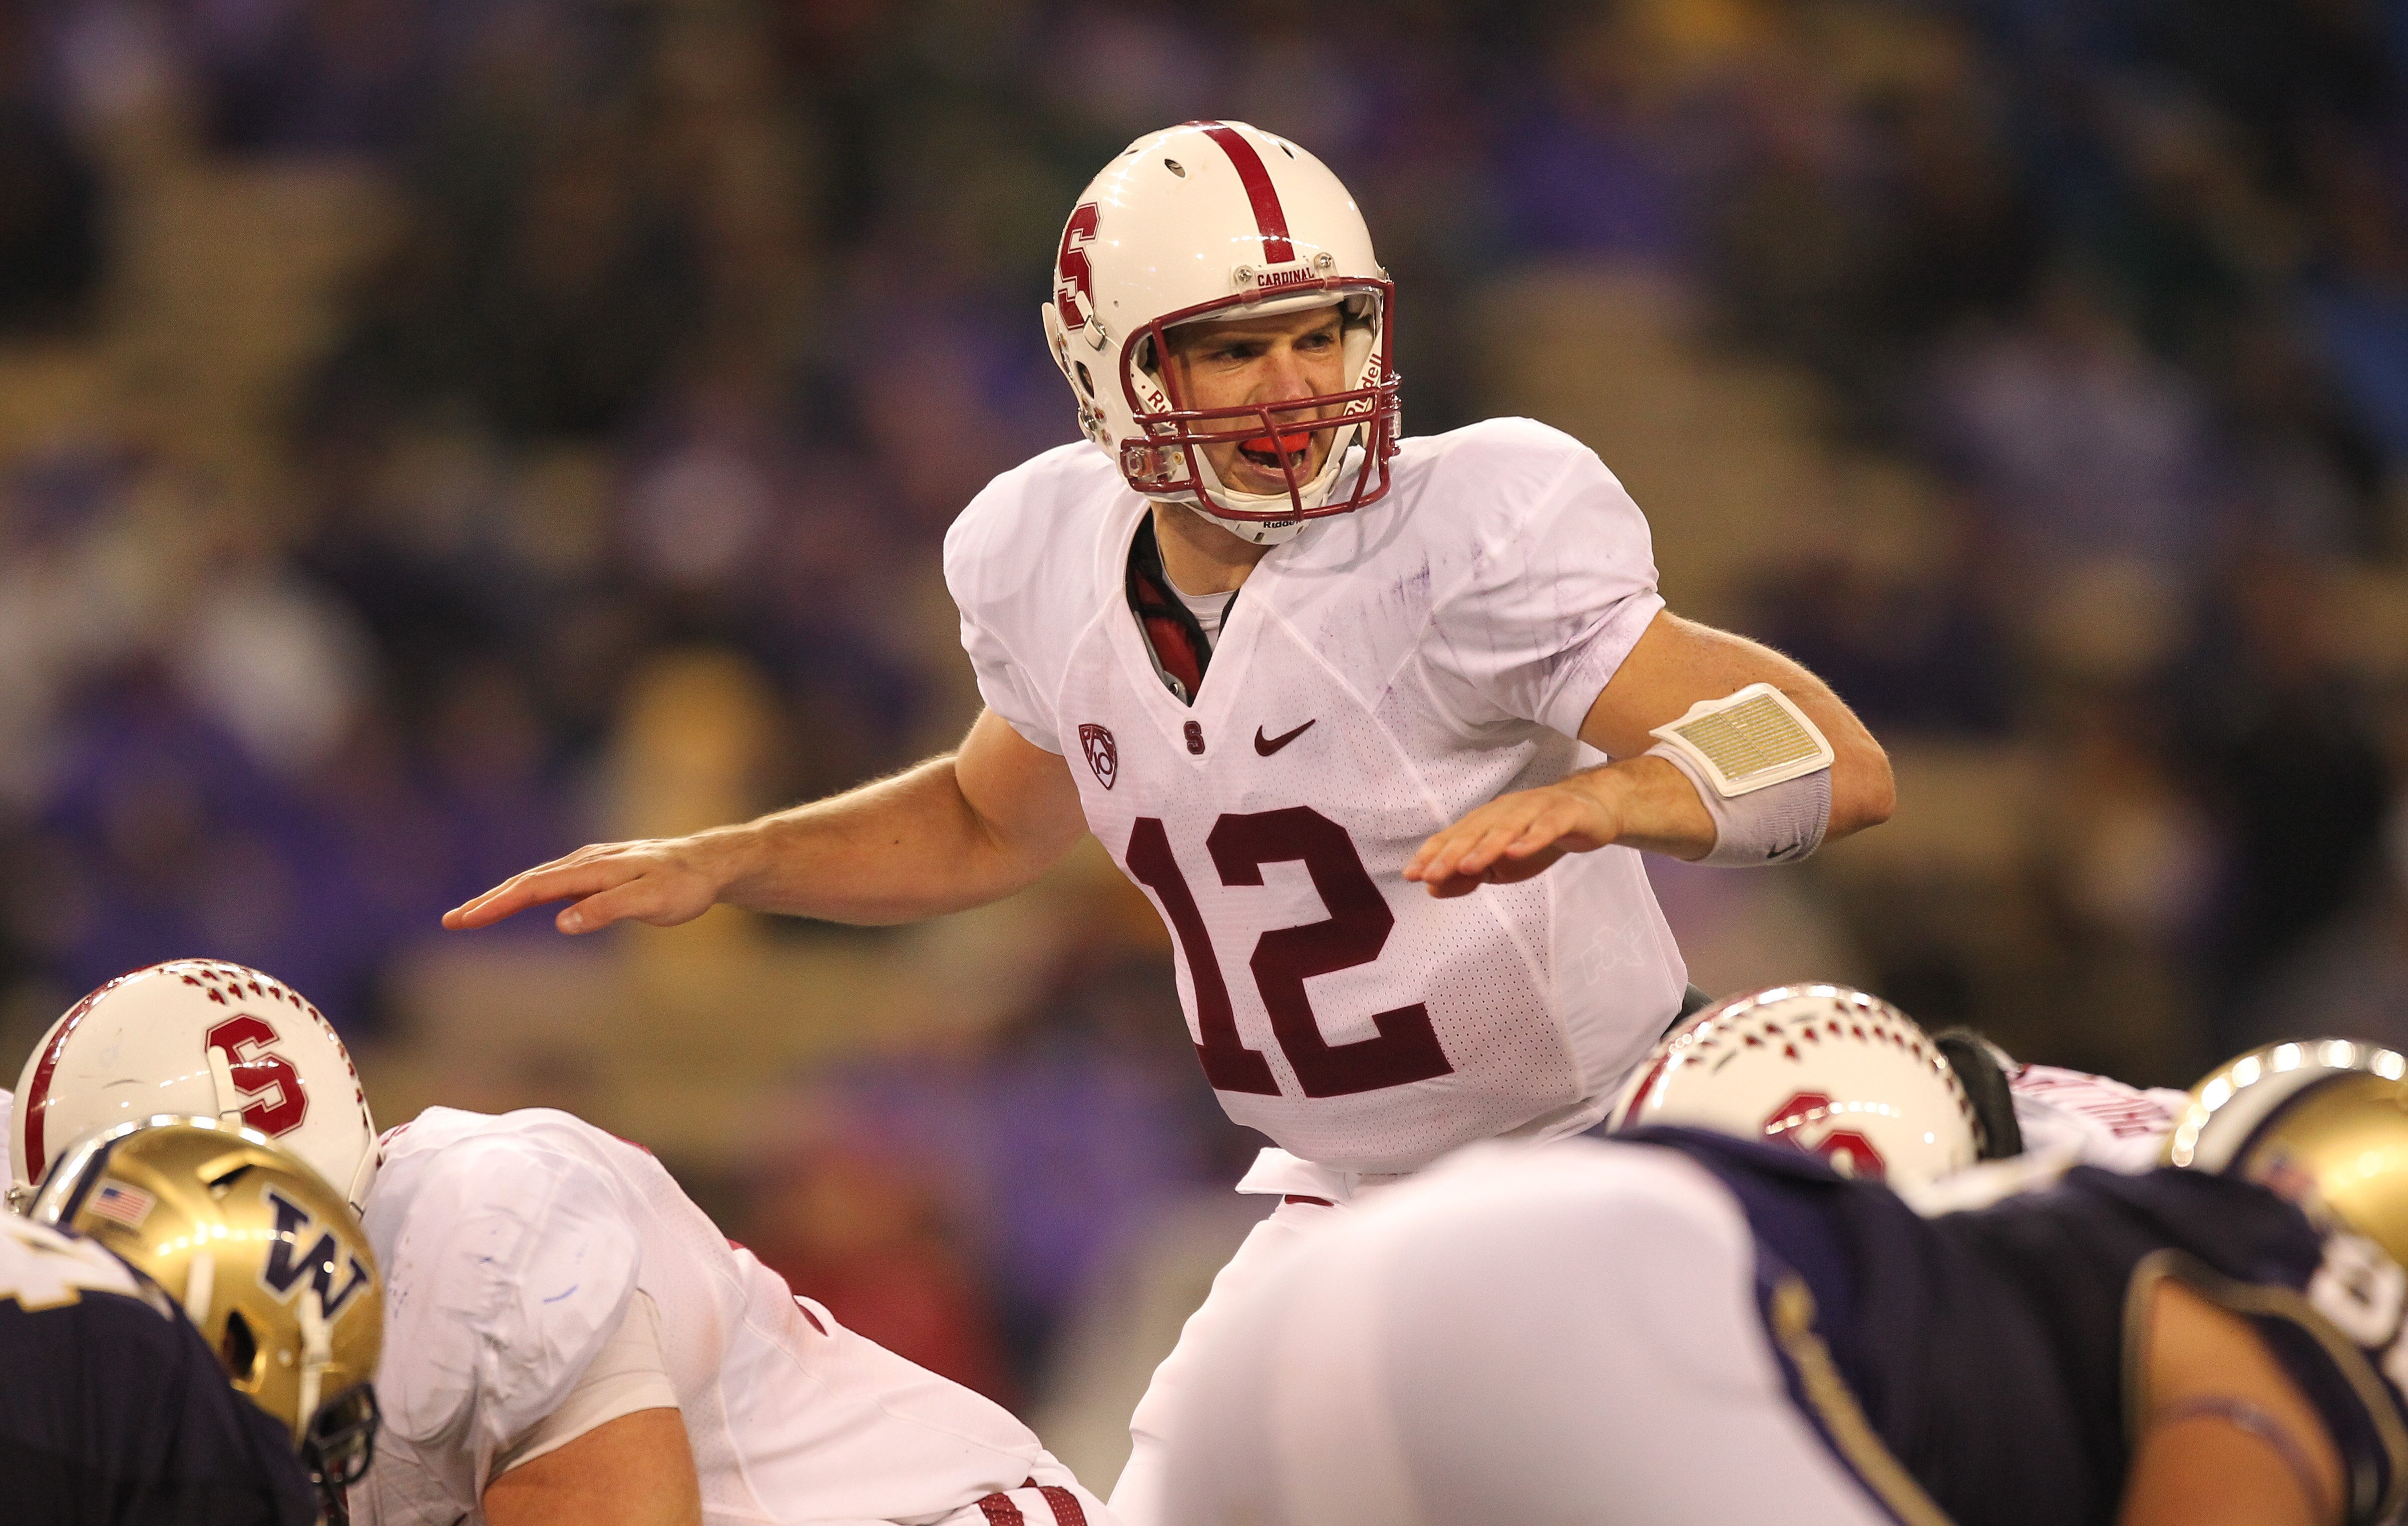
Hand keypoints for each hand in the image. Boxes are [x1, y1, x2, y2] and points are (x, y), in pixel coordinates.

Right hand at [442, 834, 739, 934]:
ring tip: (472, 914)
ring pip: (538, 880)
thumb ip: (608, 910)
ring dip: (503, 896)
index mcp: (592, 869)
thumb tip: (561, 922)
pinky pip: (554, 882)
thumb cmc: (684, 885)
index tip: (465, 919)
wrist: (710, 863)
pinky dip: (528, 893)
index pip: (533, 887)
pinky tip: (517, 903)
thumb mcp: (653, 902)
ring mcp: (591, 865)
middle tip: (452, 921)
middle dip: (487, 901)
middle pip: (527, 882)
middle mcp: (586, 862)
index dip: (496, 904)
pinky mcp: (598, 872)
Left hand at [1403, 772, 1623, 898]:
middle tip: (1430, 875)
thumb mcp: (1499, 864)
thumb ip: (1467, 875)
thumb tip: (1432, 888)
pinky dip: (1531, 839)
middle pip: (1474, 832)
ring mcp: (1535, 810)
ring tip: (1468, 866)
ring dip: (1485, 847)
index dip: (1431, 855)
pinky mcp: (1565, 814)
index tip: (1410, 875)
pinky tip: (1518, 852)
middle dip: (1450, 854)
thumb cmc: (1535, 836)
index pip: (1453, 837)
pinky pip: (1546, 827)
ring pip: (1506, 828)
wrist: (1590, 810)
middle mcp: (1505, 811)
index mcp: (1485, 822)